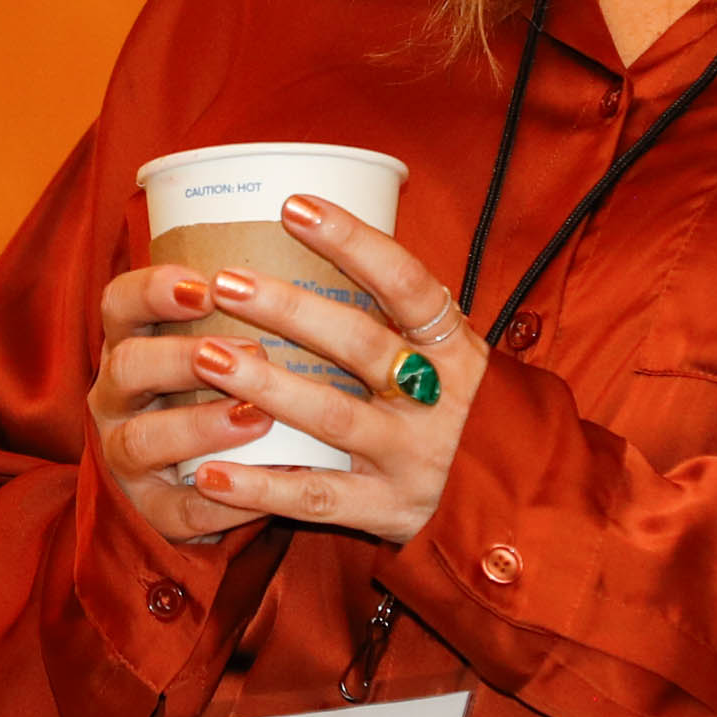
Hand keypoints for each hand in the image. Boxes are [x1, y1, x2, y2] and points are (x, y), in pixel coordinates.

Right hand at [90, 264, 282, 545]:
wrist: (197, 486)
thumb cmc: (221, 394)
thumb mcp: (216, 346)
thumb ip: (246, 312)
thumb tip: (327, 250)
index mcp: (129, 345)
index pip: (120, 304)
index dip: (154, 290)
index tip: (206, 283)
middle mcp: (115, 397)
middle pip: (127, 367)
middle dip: (181, 357)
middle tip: (247, 350)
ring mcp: (126, 458)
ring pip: (142, 440)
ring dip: (198, 426)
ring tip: (256, 417)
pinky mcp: (151, 512)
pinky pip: (180, 511)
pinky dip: (223, 503)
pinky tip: (266, 493)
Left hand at [171, 195, 491, 545]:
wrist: (511, 506)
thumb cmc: (454, 413)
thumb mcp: (444, 357)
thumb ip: (392, 316)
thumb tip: (305, 236)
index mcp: (454, 348)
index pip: (407, 283)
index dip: (353, 241)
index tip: (294, 206)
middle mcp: (440, 400)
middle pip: (361, 344)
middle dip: (290, 309)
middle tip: (226, 282)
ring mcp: (415, 458)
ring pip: (333, 417)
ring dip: (266, 385)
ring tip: (206, 357)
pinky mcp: (390, 510)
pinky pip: (315, 498)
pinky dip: (260, 487)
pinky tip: (209, 473)